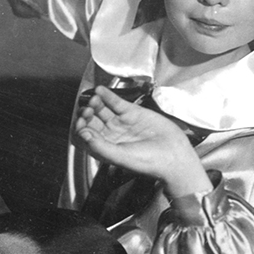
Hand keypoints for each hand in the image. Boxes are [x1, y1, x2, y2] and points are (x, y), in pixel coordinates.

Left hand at [75, 88, 208, 192]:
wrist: (173, 156)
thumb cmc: (148, 162)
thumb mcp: (120, 156)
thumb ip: (99, 146)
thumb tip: (83, 134)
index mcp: (105, 148)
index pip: (86, 135)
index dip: (81, 128)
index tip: (81, 122)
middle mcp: (111, 135)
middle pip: (92, 120)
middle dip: (87, 114)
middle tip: (88, 109)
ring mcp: (121, 123)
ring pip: (102, 110)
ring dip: (96, 103)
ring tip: (95, 99)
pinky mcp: (132, 113)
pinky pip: (116, 102)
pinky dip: (108, 95)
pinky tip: (101, 90)